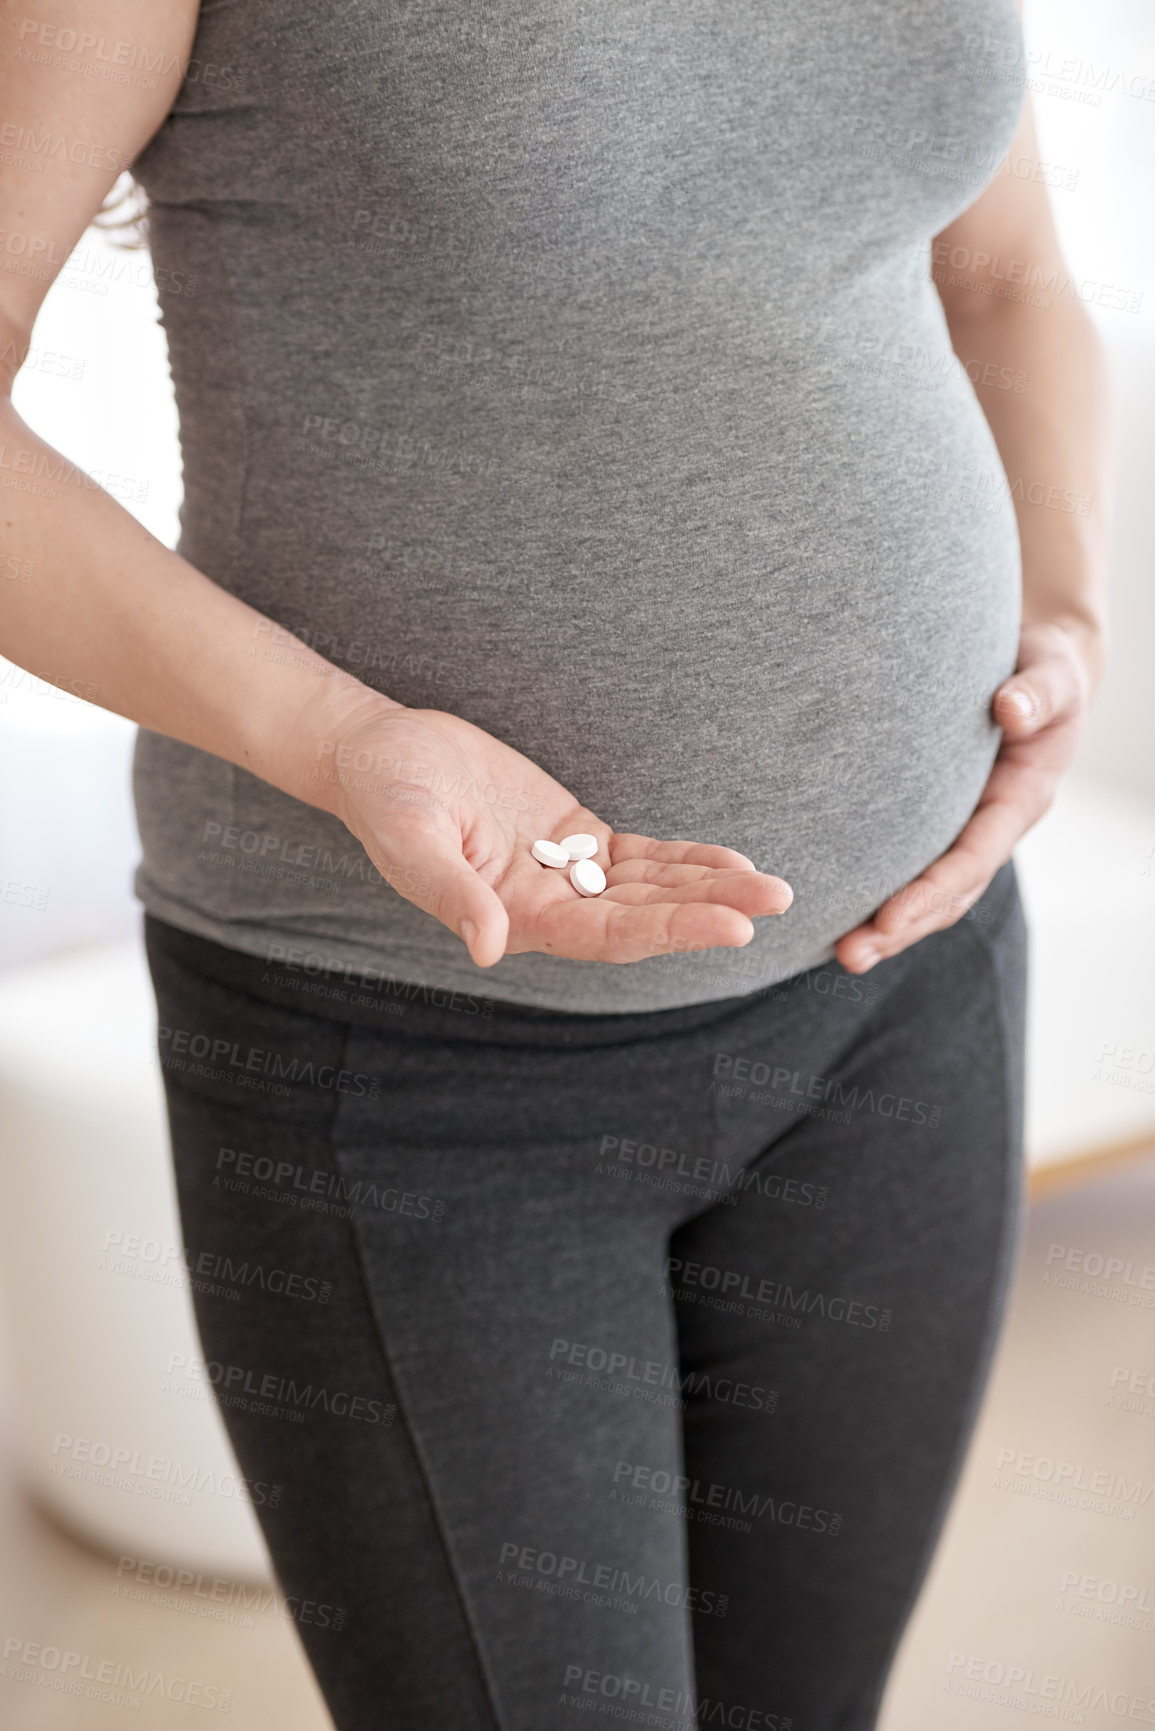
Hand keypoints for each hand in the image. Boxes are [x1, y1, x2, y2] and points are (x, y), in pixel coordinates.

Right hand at [312, 695, 792, 968]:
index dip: (671, 930)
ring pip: (651, 888)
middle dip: (711, 909)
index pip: (609, 935)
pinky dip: (685, 861)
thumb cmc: (387, 798)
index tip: (731, 925)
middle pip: (645, 916)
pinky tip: (731, 863)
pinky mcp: (574, 838)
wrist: (380, 755)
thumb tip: (487, 948)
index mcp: (515, 920)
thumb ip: (451, 893)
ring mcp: (566, 874)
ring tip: (774, 888)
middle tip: (778, 901)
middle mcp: (549, 908)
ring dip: (711, 888)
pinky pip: (641, 857)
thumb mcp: (411, 841)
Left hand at [835, 620, 1100, 971]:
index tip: (890, 918)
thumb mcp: (1051, 674)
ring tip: (840, 954)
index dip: (932, 891)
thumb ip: (1038, 692)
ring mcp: (965, 831)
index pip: (972, 858)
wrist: (1036, 673)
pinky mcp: (937, 825)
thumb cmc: (1043, 671)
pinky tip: (835, 916)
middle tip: (849, 954)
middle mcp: (990, 827)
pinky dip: (878, 896)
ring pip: (929, 893)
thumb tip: (1011, 709)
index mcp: (1019, 800)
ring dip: (887, 928)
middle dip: (901, 929)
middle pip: (948, 894)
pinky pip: (910, 868)